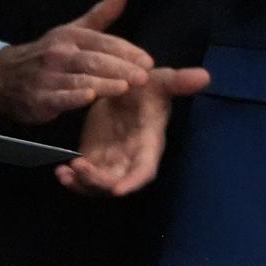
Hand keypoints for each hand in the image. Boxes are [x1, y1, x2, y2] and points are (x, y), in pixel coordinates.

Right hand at [0, 0, 155, 125]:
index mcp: (72, 36)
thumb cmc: (48, 53)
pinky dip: (73, 97)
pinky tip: (88, 97)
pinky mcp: (38, 98)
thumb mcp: (73, 30)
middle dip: (121, 68)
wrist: (4, 76)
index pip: (104, 42)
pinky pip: (58, 97)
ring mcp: (48, 76)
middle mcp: (60, 53)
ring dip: (103, 83)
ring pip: (79, 78)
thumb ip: (101, 14)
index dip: (127, 52)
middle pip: (95, 60)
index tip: (148, 62)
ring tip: (125, 87)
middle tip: (143, 77)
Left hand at [55, 62, 210, 197]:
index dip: (134, 180)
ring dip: (82, 183)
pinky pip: (83, 179)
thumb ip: (179, 81)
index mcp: (148, 143)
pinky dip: (72, 180)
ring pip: (97, 185)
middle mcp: (131, 158)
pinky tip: (60, 170)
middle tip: (80, 167)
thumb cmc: (147, 88)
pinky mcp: (95, 159)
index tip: (119, 190)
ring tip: (67, 170)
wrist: (126, 87)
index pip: (145, 169)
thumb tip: (205, 76)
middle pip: (117, 182)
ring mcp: (111, 162)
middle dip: (99, 181)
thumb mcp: (161, 81)